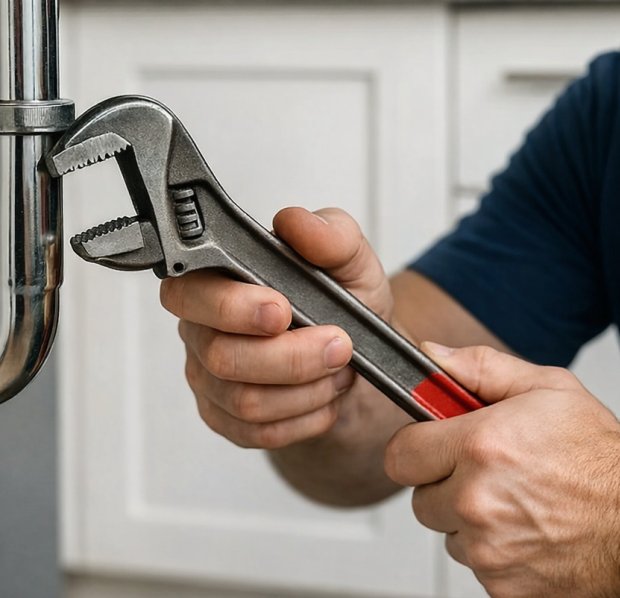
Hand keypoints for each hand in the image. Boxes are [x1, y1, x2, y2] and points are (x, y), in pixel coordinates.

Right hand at [160, 207, 393, 448]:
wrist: (359, 358)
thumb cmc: (345, 303)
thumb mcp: (352, 262)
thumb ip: (330, 235)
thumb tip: (297, 223)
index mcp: (216, 280)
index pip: (190, 293)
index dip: (232, 307)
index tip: (282, 309)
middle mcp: (202, 331)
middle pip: (223, 357)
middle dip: (293, 356)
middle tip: (339, 344)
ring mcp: (210, 381)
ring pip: (246, 402)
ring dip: (307, 388)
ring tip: (338, 369)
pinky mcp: (227, 421)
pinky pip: (261, 433)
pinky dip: (306, 416)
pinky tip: (324, 394)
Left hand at [385, 343, 619, 597]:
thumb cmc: (600, 457)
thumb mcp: (547, 387)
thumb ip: (480, 368)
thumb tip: (432, 359)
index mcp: (481, 446)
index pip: (401, 454)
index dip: (418, 446)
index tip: (434, 445)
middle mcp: (477, 501)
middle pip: (420, 498)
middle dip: (444, 483)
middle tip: (484, 472)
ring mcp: (489, 549)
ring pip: (447, 532)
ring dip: (468, 519)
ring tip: (514, 501)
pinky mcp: (502, 586)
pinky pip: (475, 564)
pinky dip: (493, 550)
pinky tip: (526, 529)